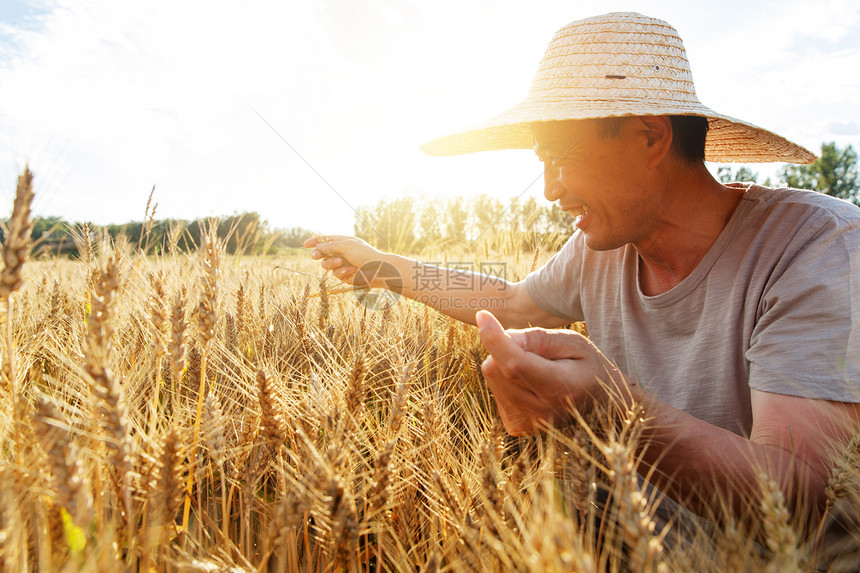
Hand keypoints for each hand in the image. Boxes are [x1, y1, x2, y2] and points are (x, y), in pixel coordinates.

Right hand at [304, 235, 382, 285]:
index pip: (326, 240)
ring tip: (342, 262)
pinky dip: (343, 271)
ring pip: (326, 265)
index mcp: (343, 242)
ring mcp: (342, 264)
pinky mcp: (344, 275)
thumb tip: (318, 247)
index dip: (315, 242)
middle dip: (318, 254)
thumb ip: (331, 246)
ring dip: (333, 263)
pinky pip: (335, 274)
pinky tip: (352, 270)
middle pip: (322, 253)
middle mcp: (341, 253)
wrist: (377, 270)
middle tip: (316, 255)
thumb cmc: (364, 254)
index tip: (306, 244)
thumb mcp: (347, 246)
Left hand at [476, 310, 627, 434]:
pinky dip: (506, 378)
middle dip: (504, 347)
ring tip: (536, 368)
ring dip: (504, 363)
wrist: (601, 403)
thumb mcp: (572, 341)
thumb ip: (538, 339)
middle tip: (534, 349)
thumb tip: (505, 338)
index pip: (516, 364)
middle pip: (496, 368)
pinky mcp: (517, 426)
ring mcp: (528, 424)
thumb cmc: (586, 365)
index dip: (495, 339)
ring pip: (492, 376)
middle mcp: (542, 412)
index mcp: (560, 388)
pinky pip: (495, 389)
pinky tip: (529, 383)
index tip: (483, 316)